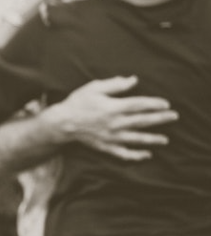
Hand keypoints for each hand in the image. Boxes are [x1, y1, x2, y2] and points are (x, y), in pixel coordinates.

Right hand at [43, 76, 178, 160]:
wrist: (61, 122)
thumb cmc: (77, 102)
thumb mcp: (94, 88)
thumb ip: (115, 84)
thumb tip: (133, 80)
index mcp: (113, 107)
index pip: (139, 105)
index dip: (154, 104)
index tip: (165, 104)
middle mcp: (115, 123)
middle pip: (142, 121)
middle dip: (160, 119)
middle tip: (174, 117)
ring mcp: (112, 137)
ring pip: (136, 139)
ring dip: (152, 139)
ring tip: (165, 140)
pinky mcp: (106, 146)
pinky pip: (124, 153)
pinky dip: (136, 155)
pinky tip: (146, 155)